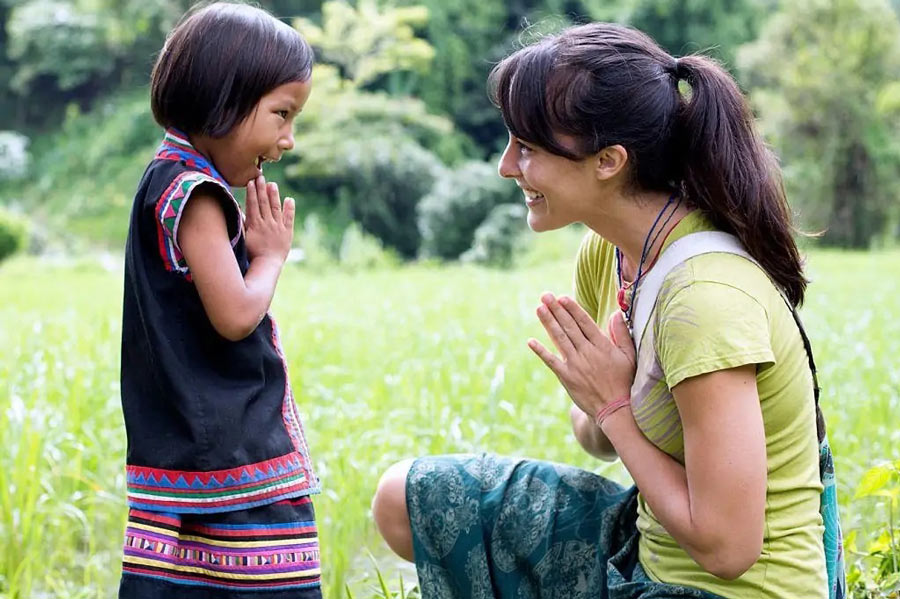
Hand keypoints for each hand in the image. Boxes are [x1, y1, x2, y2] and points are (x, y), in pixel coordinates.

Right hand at [244, 175, 294, 263]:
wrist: (267, 265)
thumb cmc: (252, 254)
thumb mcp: (244, 238)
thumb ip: (241, 223)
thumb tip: (237, 210)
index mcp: (255, 224)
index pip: (252, 205)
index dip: (252, 193)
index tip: (251, 182)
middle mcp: (267, 223)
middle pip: (264, 203)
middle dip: (262, 189)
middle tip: (260, 177)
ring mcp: (278, 227)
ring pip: (275, 207)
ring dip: (274, 195)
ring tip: (272, 184)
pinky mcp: (287, 232)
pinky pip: (289, 218)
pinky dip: (289, 208)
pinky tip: (289, 199)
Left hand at [528, 293, 636, 420]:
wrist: (614, 409)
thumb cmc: (624, 381)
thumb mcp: (629, 356)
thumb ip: (622, 334)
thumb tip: (615, 314)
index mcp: (602, 346)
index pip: (584, 322)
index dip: (572, 309)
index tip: (562, 298)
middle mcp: (586, 352)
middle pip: (569, 326)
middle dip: (556, 310)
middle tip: (545, 295)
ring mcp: (575, 364)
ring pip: (559, 339)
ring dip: (548, 322)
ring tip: (539, 308)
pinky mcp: (566, 377)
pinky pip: (551, 361)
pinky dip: (540, 351)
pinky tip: (531, 341)